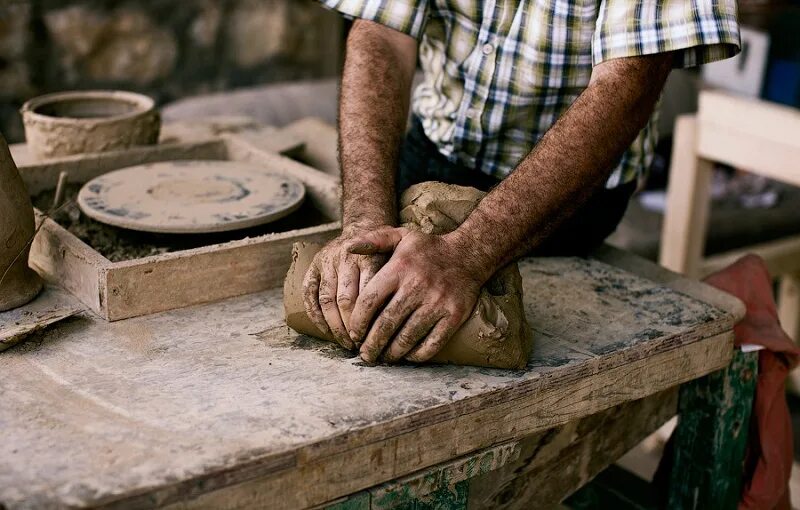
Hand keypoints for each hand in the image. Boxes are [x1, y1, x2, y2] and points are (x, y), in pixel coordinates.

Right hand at [302, 225, 387, 349]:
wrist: (363, 227)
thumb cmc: (386, 251)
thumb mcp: (400, 257)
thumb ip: (399, 279)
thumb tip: (399, 313)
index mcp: (369, 256)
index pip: (368, 294)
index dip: (370, 319)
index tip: (375, 337)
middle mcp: (345, 257)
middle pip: (346, 299)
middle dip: (352, 326)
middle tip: (361, 345)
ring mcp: (327, 261)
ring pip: (326, 299)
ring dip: (335, 326)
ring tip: (346, 343)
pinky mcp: (313, 266)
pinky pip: (309, 294)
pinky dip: (316, 315)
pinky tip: (326, 332)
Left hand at [345, 227, 490, 363]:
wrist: (468, 254)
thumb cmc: (428, 248)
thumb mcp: (400, 235)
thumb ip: (373, 240)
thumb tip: (348, 248)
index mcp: (400, 268)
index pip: (370, 301)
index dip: (358, 322)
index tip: (354, 334)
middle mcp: (417, 286)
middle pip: (387, 323)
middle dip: (372, 344)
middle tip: (365, 355)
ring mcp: (437, 303)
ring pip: (407, 337)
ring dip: (392, 353)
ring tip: (383, 358)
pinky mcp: (454, 316)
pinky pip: (432, 343)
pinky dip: (418, 354)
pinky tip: (408, 356)